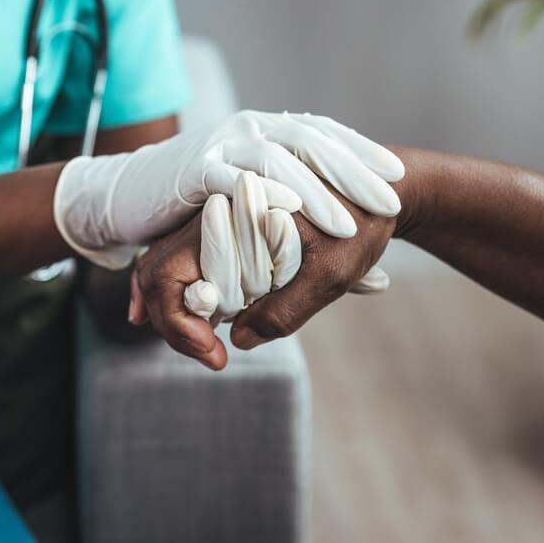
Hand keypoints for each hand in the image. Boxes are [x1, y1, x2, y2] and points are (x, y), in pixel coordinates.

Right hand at [53, 111, 403, 268]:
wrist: (129, 190)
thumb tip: (348, 247)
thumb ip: (293, 216)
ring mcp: (221, 145)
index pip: (322, 136)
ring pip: (276, 160)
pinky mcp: (194, 169)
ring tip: (346, 222)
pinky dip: (261, 198)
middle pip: (309, 142)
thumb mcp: (253, 199)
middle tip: (388, 198)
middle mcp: (249, 129)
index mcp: (267, 130)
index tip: (395, 177)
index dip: (359, 154)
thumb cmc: (201, 202)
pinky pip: (232, 179)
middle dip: (351, 170)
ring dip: (313, 192)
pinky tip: (285, 219)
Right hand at [131, 186, 396, 368]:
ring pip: (166, 267)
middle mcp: (216, 211)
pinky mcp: (229, 228)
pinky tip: (198, 323)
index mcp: (233, 213)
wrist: (386, 189)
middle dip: (171, 321)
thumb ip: (283, 311)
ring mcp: (218, 218)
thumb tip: (236, 339)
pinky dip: (185, 295)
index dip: (179, 323)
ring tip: (202, 344)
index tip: (216, 355)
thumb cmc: (362, 226)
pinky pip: (188, 263)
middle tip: (208, 355)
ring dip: (175, 310)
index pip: (167, 273)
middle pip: (157, 271)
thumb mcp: (331, 275)